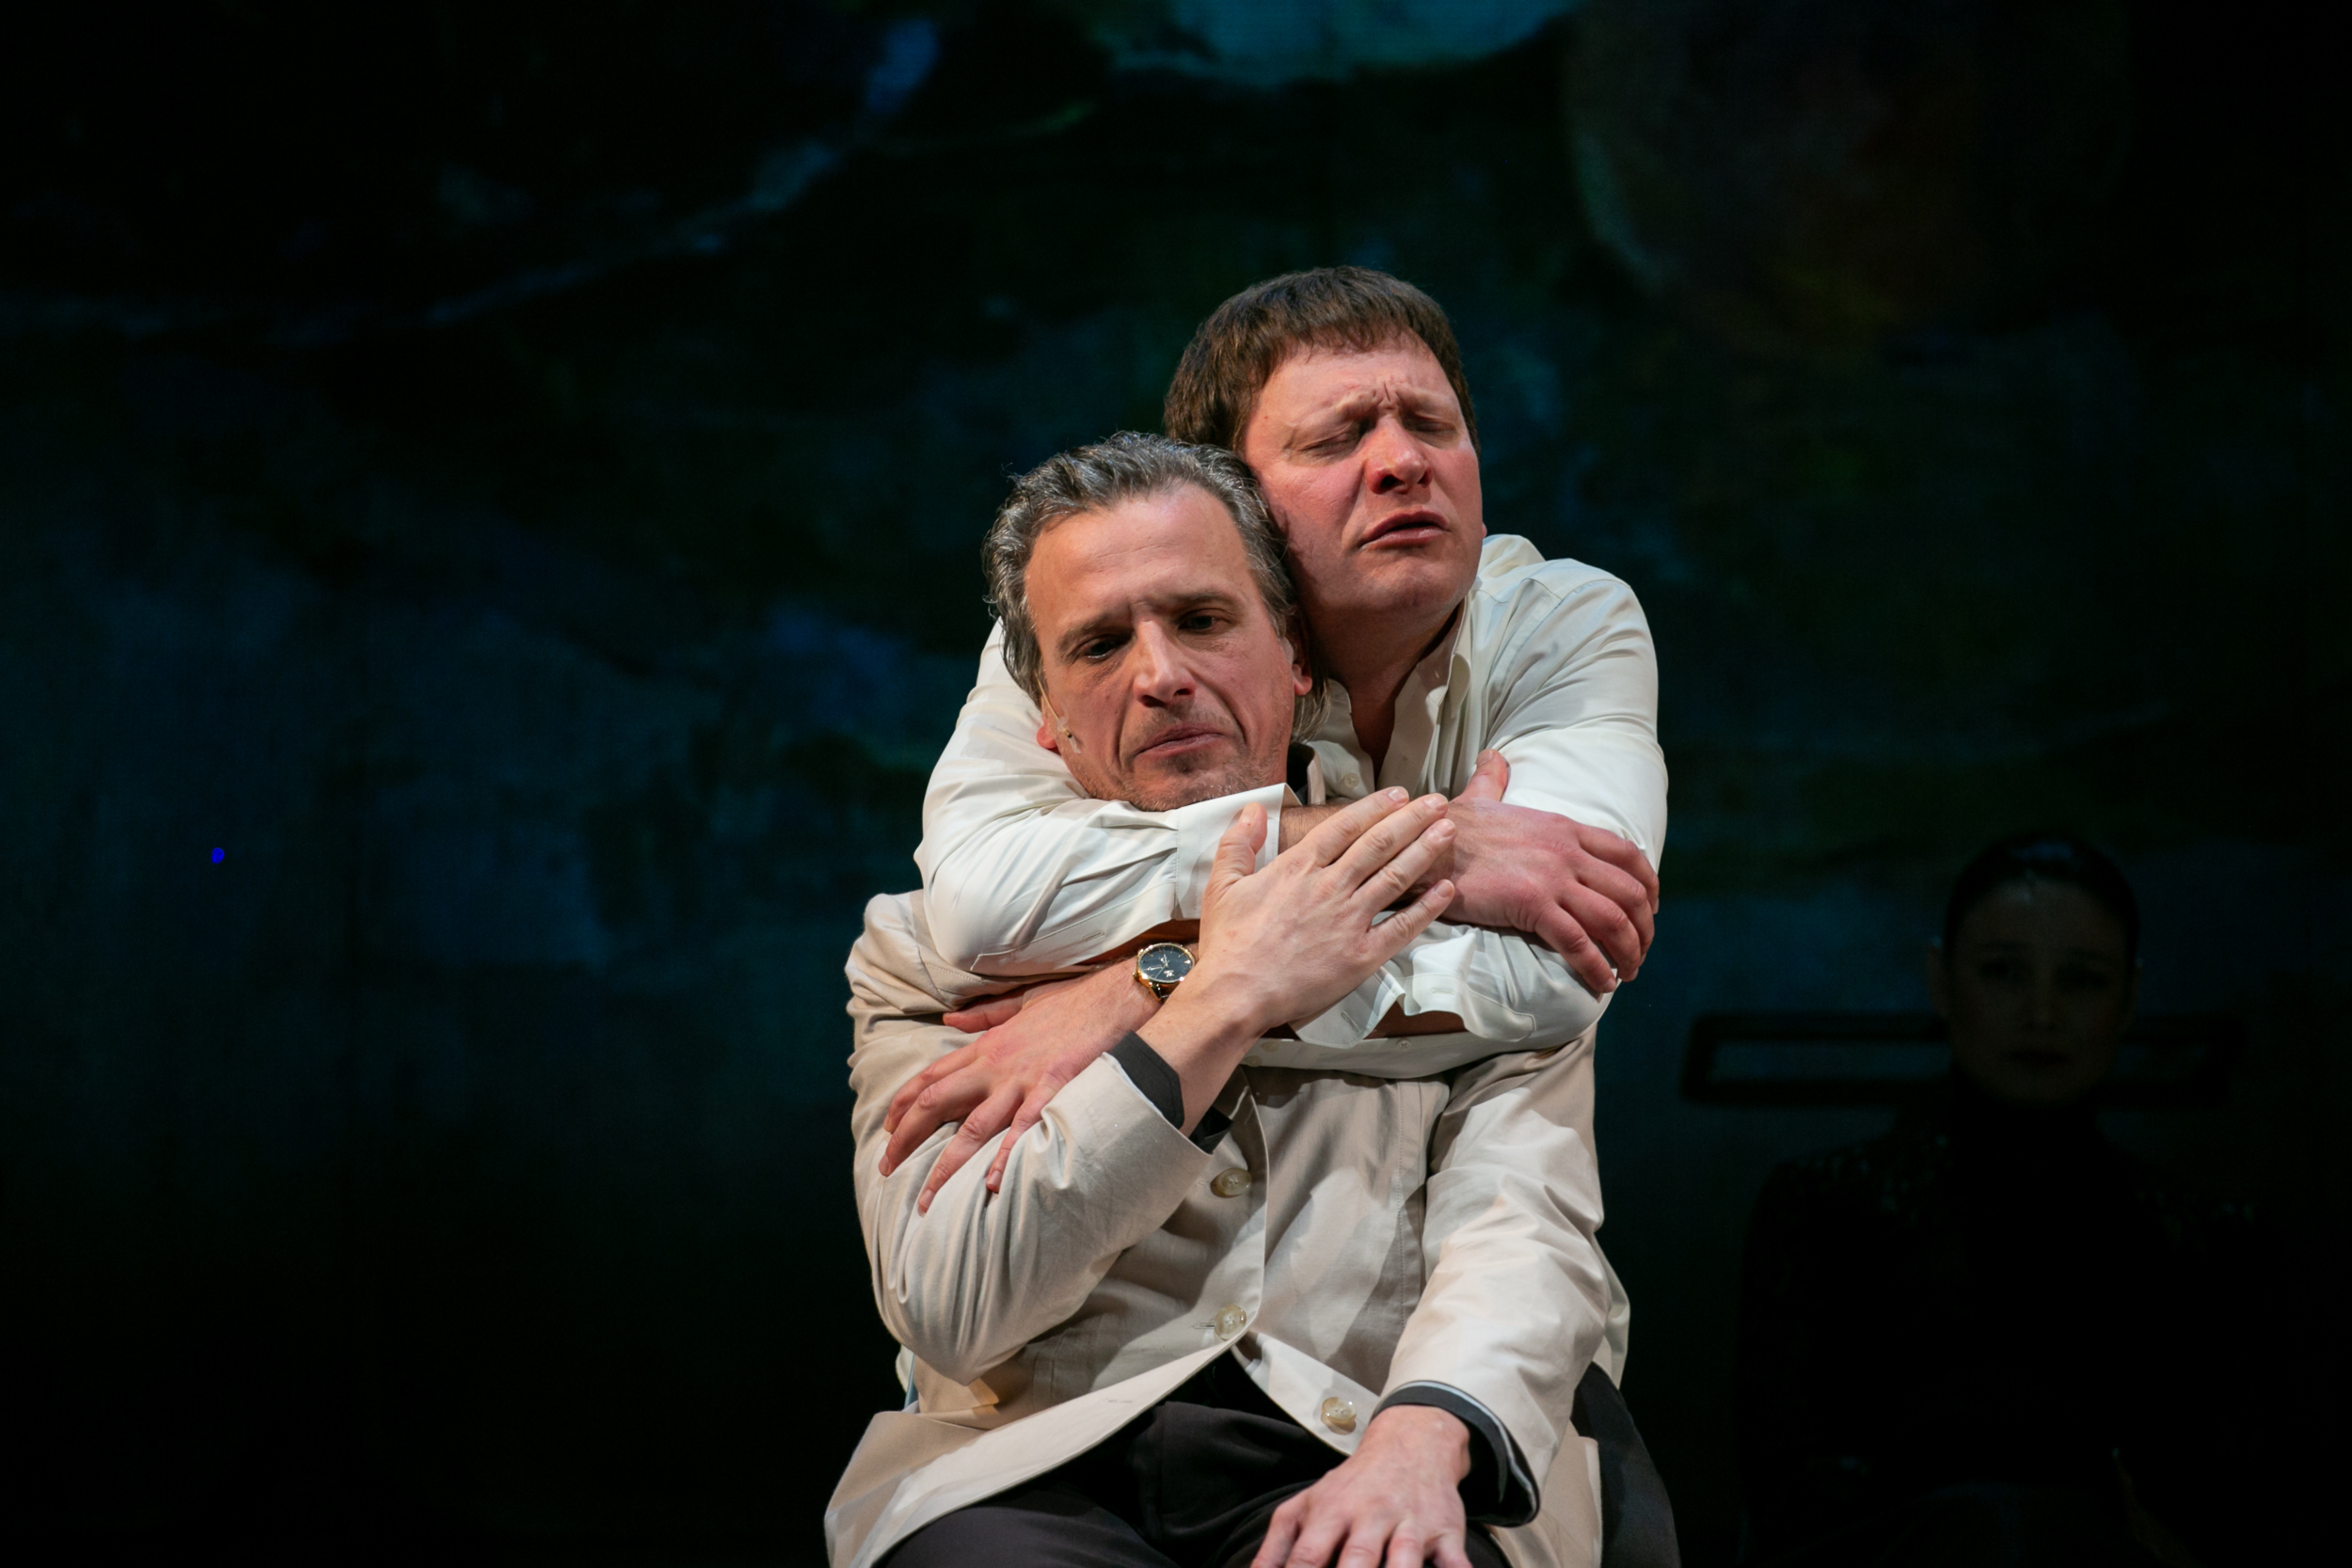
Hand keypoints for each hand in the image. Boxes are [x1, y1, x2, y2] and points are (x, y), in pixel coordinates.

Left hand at [879, 963, 1155, 1210]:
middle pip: (935, 1103)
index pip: (931, 1077)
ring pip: (971, 1127)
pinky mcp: (1051, 1091)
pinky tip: (989, 1185)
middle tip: (887, 1168)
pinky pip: (1022, 1131)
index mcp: (986, 1046)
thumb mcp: (1019, 1003)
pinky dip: (1004, 1158)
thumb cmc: (1071, 1002)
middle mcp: (994, 1065)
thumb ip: (983, 1015)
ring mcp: (1021, 1080)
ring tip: (928, 1198)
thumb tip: (950, 1018)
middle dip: (906, 1139)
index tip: (887, 1128)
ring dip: (945, 1165)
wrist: (1114, 998)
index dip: (903, 1104)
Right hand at [1143, 791, 1455, 1125]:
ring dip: (1425, 851)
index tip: (1399, 793)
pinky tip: (1446, 890)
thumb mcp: (1222, 884)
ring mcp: (1349, 920)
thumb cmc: (1228, 943)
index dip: (1375, 807)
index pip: (1345, 826)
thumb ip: (1238, 842)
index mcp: (1298, 867)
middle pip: (1379, 844)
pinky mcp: (1361, 955)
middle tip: (1438, 802)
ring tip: (1449, 831)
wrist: (1236, 994)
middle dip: (1412, 819)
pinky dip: (1426, 907)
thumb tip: (1253, 810)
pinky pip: (1401, 926)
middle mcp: (1330, 887)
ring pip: (1395, 876)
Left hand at [1252, 1405, 1475, 1567]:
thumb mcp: (1308, 1504)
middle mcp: (1371, 1517)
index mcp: (1332, 1513)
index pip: (1307, 1557)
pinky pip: (1456, 1560)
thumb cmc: (1351, 1486)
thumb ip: (1278, 1545)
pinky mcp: (1446, 1531)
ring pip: (1404, 1561)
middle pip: (1357, 1561)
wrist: (1411, 1443)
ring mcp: (1410, 1524)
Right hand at [1438, 750, 1657, 992]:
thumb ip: (1494, 780)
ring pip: (1613, 920)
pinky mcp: (1533, 905)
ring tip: (1628, 972)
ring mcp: (1552, 878)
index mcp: (1564, 827)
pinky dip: (1598, 967)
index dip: (1650, 886)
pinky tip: (1602, 983)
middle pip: (1631, 892)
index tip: (1651, 909)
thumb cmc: (1450, 826)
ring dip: (1630, 951)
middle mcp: (1567, 851)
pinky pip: (1579, 943)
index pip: (1627, 855)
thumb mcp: (1482, 796)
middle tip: (1641, 951)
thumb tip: (1492, 758)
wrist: (1425, 842)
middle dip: (1645, 928)